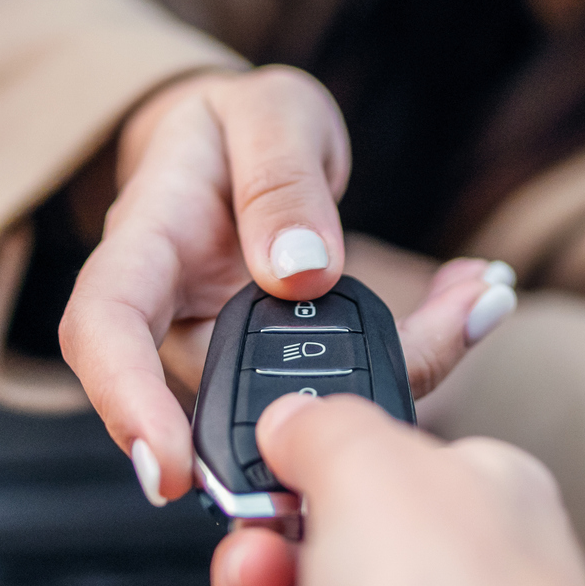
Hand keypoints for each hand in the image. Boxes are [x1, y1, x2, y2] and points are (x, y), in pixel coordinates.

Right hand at [58, 66, 516, 503]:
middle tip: (445, 333)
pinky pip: (346, 378)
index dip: (126, 405)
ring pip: (301, 399)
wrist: (237, 142)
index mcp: (144, 246)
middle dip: (327, 404)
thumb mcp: (267, 113)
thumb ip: (281, 180)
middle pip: (218, 398)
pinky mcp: (280, 368)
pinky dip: (424, 345)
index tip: (167, 472)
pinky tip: (477, 294)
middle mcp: (176, 320)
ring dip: (406, 360)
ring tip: (480, 294)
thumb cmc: (235, 124)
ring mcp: (229, 354)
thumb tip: (300, 273)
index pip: (104, 333)